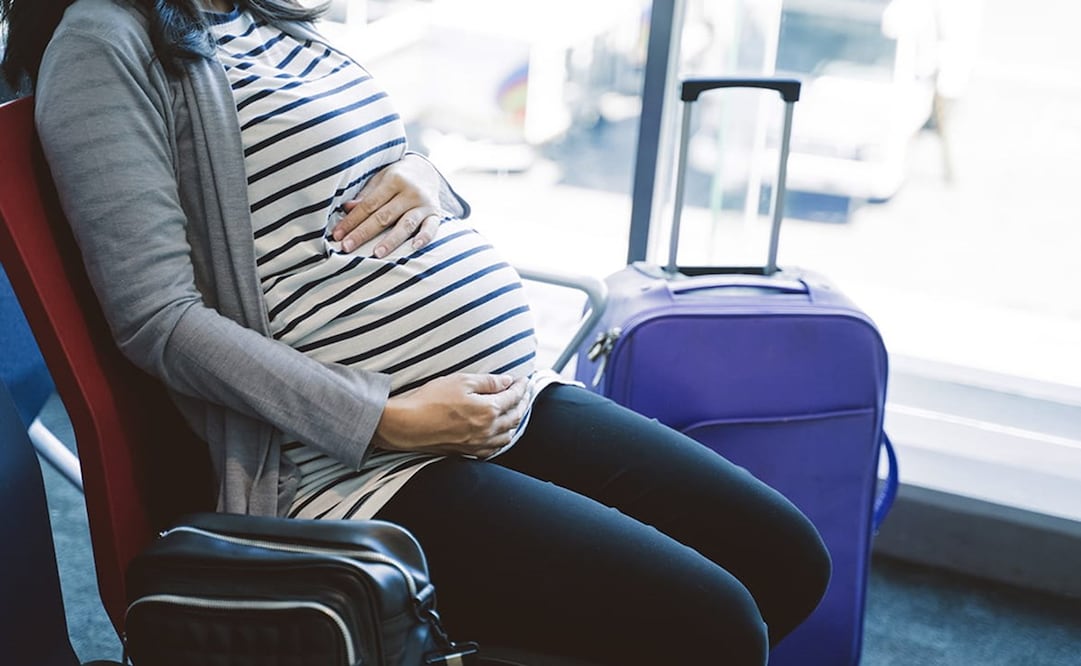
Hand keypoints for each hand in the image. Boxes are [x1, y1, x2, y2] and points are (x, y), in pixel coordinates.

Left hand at [332, 154, 447, 257]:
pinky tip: (415, 247)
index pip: (368, 205)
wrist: (426, 170)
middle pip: (383, 216)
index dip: (352, 221)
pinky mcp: (436, 214)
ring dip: (391, 240)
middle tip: (347, 248)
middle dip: (363, 233)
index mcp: (393, 180)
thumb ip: (366, 195)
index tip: (338, 235)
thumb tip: (346, 208)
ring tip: (377, 254)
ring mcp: (424, 204)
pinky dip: (424, 237)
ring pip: (405, 224)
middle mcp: (410, 192)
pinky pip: (432, 228)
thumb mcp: (380, 179)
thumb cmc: (397, 177)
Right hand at [374, 374, 528, 458]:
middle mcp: (488, 430)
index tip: (523, 379)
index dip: (521, 386)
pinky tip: (501, 433)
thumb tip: (507, 381)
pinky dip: (503, 438)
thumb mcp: (460, 381)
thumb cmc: (430, 400)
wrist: (407, 425)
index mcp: (489, 410)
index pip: (513, 396)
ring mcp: (479, 443)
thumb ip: (488, 382)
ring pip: (508, 435)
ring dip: (516, 421)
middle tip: (524, 392)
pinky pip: (494, 448)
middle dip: (523, 402)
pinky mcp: (468, 452)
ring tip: (516, 410)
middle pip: (515, 416)